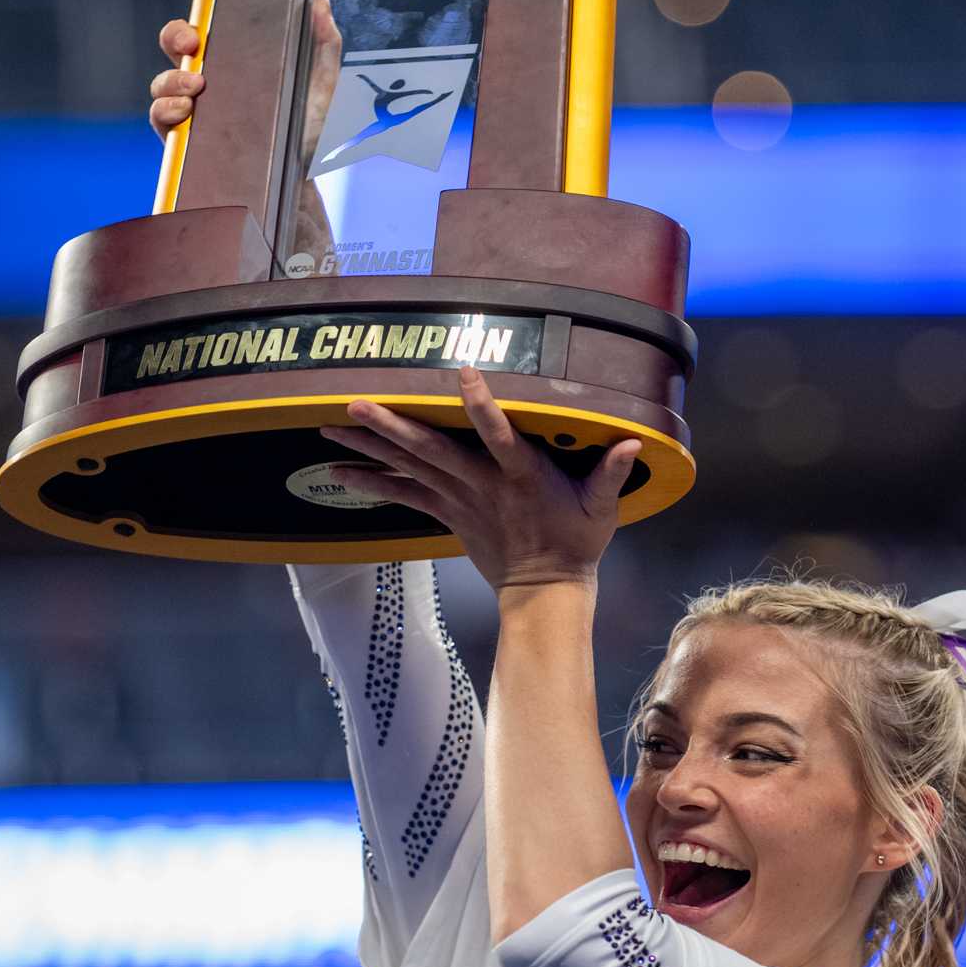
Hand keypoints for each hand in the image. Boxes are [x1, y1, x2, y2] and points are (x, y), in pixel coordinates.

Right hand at [150, 0, 342, 165]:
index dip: (190, 26)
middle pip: (172, 50)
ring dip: (172, 80)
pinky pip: (160, 119)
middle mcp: (208, 84)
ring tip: (196, 87)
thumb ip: (324, 44)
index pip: (200, 34)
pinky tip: (184, 112)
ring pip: (162, 85)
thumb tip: (320, 2)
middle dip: (172, 39)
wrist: (300, 177)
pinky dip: (165, 111)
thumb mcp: (322, 85)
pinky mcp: (186, 139)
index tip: (199, 32)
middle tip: (192, 48)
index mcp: (233, 63)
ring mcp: (193, 111)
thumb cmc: (307, 130)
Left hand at [320, 369, 641, 594]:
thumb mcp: (604, 507)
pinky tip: (338, 471)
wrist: (544, 593)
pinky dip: (371, 482)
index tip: (464, 372)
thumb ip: (614, 470)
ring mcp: (459, 500)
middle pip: (432, 449)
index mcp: (521, 475)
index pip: (500, 433)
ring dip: (368, 447)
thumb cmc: (577, 541)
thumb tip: (635, 441)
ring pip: (409, 467)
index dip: (482, 404)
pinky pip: (404, 494)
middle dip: (391, 426)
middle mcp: (482, 484)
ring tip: (330, 427)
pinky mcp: (447, 513)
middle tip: (354, 403)